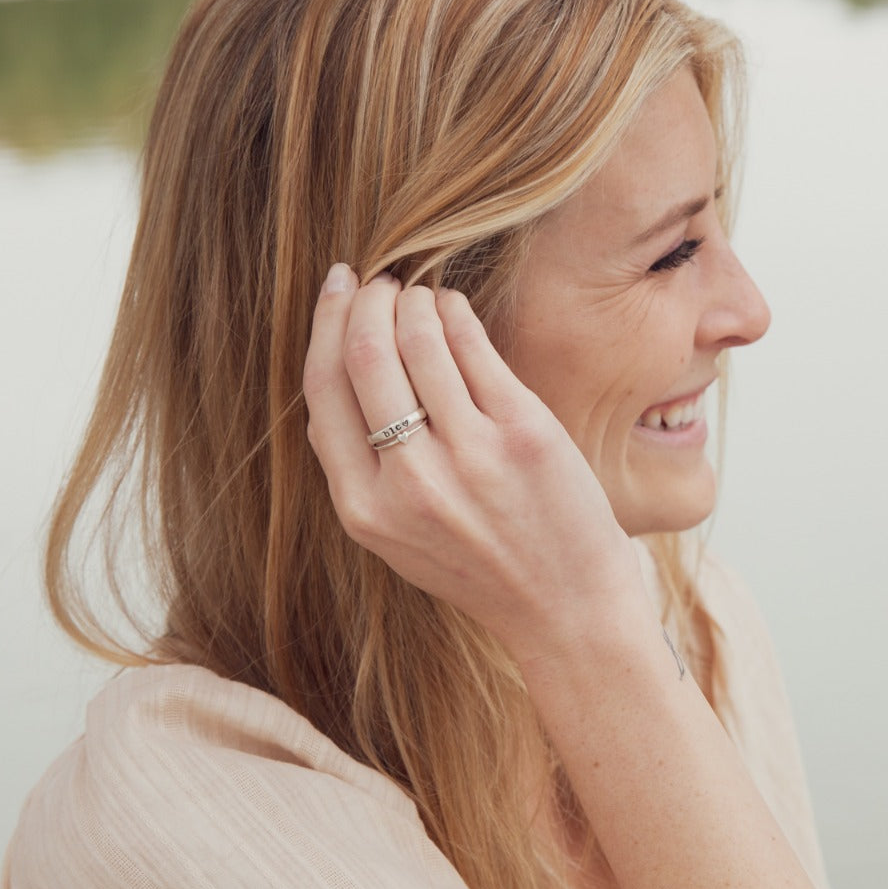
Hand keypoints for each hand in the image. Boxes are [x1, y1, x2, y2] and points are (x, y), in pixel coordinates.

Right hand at [302, 265, 646, 666]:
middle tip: (378, 281)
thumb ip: (361, 467)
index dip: (325, 325)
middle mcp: (409, 484)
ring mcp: (468, 457)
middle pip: (364, 355)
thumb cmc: (480, 565)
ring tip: (417, 293)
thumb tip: (339, 367)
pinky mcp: (523, 434)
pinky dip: (455, 313)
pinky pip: (474, 347)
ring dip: (412, 300)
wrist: (565, 607)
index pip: (322, 391)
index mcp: (364, 511)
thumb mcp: (397, 537)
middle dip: (366, 300)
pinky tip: (453, 307)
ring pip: (418, 340)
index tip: (336, 290)